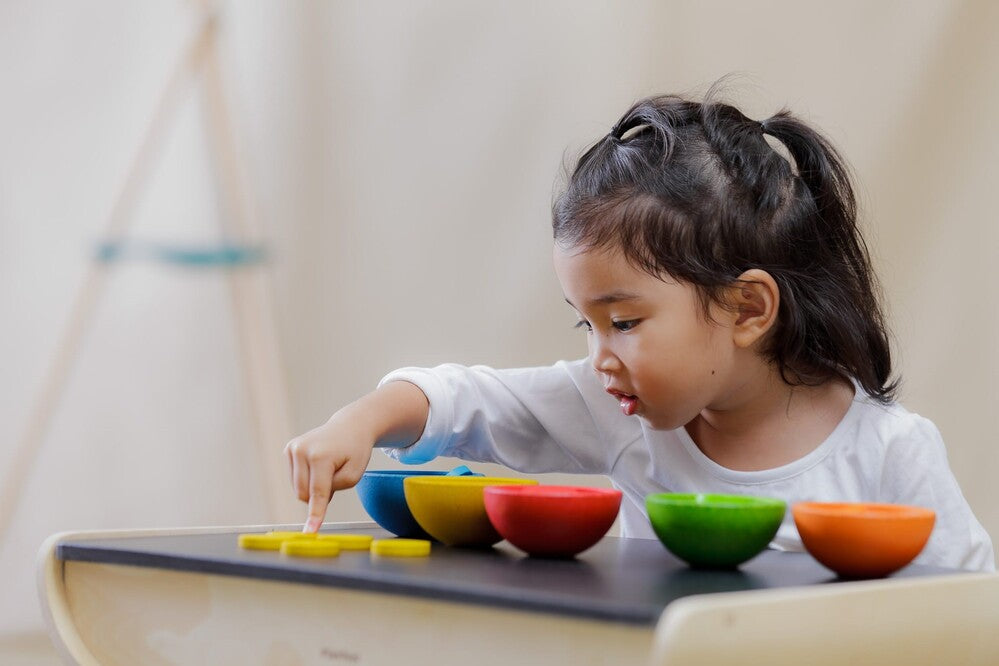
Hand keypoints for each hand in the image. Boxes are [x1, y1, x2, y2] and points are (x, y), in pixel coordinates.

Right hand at [285, 411, 375, 532]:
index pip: (318, 492)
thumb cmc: (355, 451)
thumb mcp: (355, 474)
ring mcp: (293, 448)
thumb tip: (310, 500)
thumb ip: (335, 489)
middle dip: (319, 495)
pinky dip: (308, 478)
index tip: (310, 531)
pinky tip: (319, 464)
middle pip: (303, 494)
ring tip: (328, 467)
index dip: (315, 514)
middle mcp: (302, 450)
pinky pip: (295, 479)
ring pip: (297, 488)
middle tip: (335, 477)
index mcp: (321, 456)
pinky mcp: (289, 449)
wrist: (350, 427)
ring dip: (313, 486)